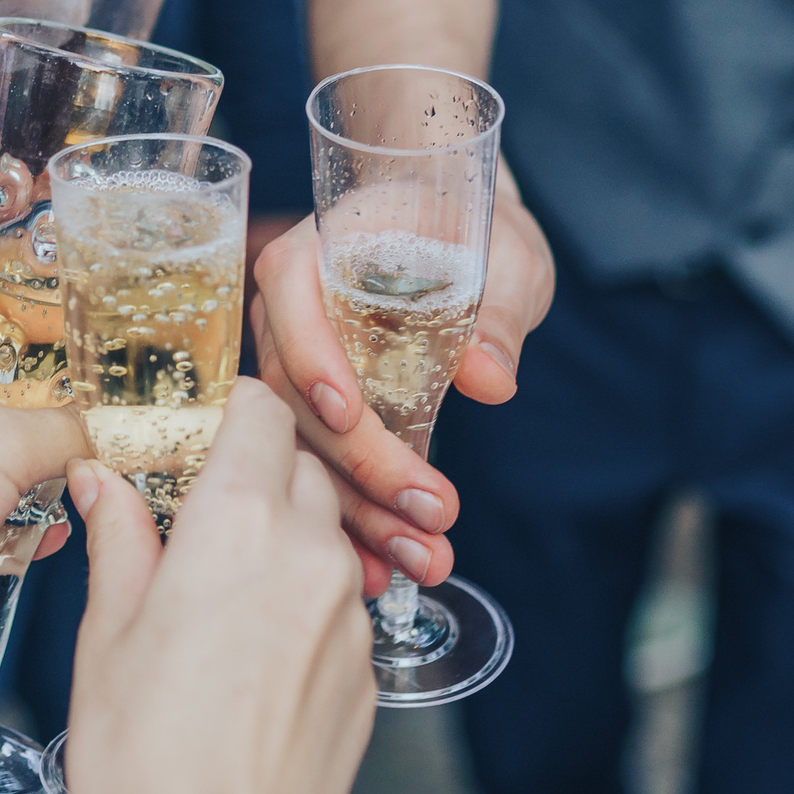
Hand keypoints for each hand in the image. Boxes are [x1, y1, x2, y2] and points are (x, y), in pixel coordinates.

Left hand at [0, 273, 85, 690]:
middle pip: (4, 374)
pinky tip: (73, 522)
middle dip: (65, 381)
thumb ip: (63, 432)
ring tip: (123, 451)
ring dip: (58, 457)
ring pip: (9, 449)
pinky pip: (0, 513)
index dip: (17, 275)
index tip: (81, 272)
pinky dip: (36, 519)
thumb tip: (116, 432)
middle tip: (134, 377)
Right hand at [63, 376, 374, 793]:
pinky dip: (298, 608)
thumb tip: (102, 482)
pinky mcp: (367, 675)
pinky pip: (335, 609)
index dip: (228, 407)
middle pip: (300, 469)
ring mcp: (348, 618)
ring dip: (278, 543)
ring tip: (213, 593)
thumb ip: (119, 539)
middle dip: (252, 474)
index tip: (193, 426)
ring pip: (323, 540)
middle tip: (191, 509)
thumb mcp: (106, 632)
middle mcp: (310, 555)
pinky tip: (245, 658)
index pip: (262, 410)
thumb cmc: (141, 754)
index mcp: (239, 523)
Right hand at [251, 172, 554, 590]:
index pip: (291, 305)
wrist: (461, 234)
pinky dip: (355, 519)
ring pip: (305, 448)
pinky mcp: (321, 414)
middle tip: (428, 516)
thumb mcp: (504, 255)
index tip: (351, 413)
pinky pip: (323, 470)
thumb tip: (488, 377)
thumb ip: (496, 311)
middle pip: (297, 397)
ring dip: (359, 510)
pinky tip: (389, 567)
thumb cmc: (472, 226)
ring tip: (420, 559)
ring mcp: (297, 368)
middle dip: (361, 466)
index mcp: (314, 255)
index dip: (314, 360)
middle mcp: (288, 314)